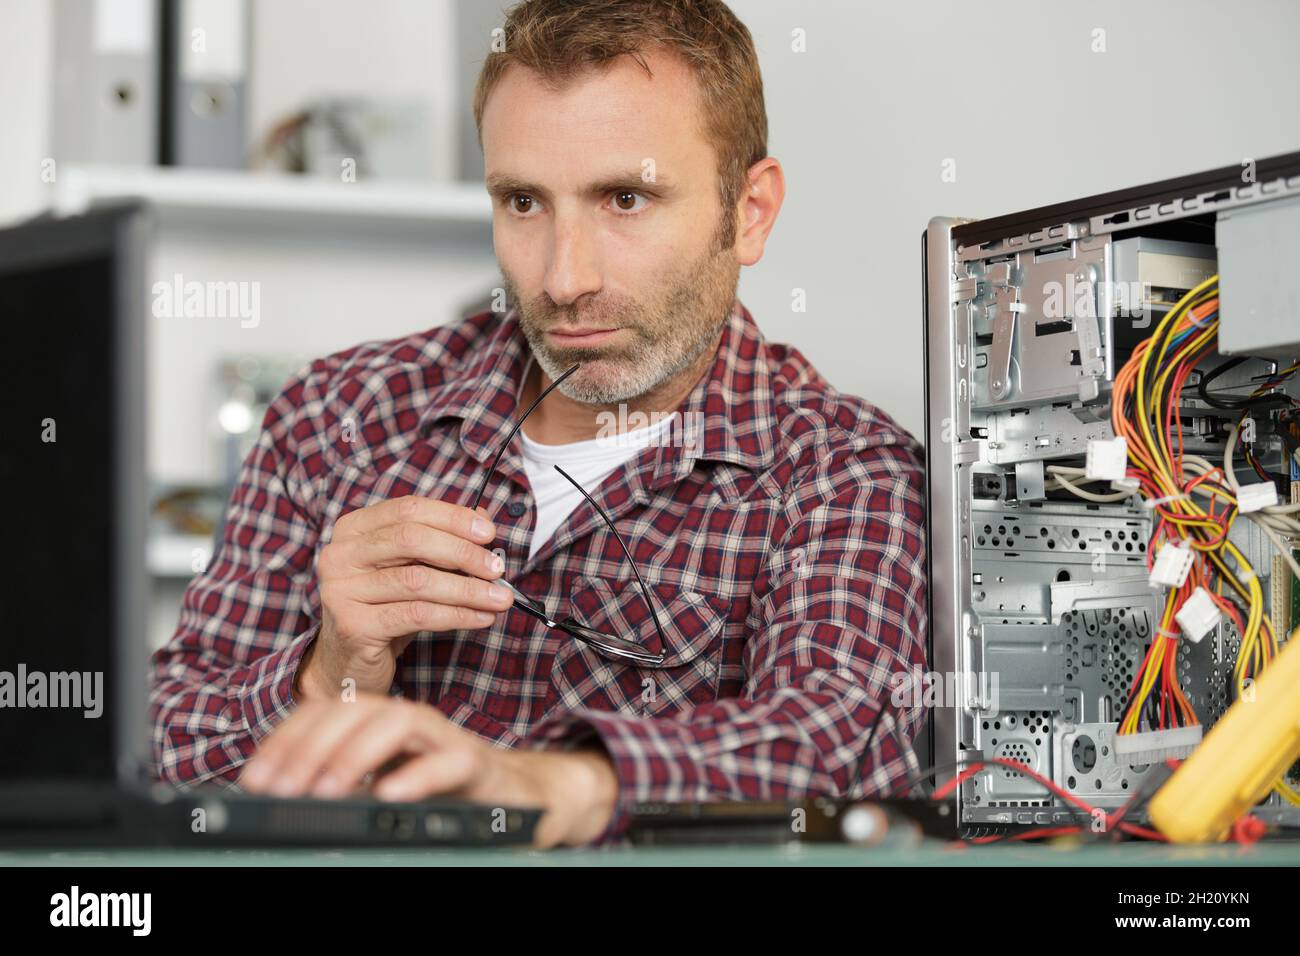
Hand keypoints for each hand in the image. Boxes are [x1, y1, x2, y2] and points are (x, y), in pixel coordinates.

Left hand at [239, 694, 618, 847]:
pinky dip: (418, 775)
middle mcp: (408, 721)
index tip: (255, 780)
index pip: (324, 713)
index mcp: (378, 721)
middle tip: (281, 788)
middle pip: (356, 709)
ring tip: (325, 790)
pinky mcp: (477, 764)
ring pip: (399, 722)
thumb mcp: (378, 786)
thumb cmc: (441, 793)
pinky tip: (388, 795)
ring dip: (355, 753)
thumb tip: (281, 796)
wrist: (515, 799)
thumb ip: (340, 783)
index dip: (285, 742)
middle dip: (311, 747)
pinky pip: (449, 762)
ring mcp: (444, 739)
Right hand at [298, 495, 513, 700]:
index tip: (488, 533)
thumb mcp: (412, 568)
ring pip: (417, 580)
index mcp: (352, 529)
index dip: (452, 518)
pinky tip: (481, 617)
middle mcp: (339, 555)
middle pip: (411, 539)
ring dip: (468, 589)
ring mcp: (340, 591)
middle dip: (463, 553)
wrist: (349, 661)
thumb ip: (442, 540)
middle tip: (497, 569)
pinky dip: (457, 615)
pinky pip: (416, 615)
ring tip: (500, 598)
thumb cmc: (384, 608)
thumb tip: (483, 520)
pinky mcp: (353, 626)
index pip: (408, 509)